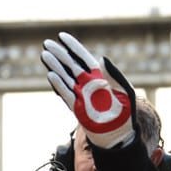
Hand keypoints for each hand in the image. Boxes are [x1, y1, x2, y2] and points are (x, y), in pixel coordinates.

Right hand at [41, 32, 136, 147]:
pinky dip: (59, 85)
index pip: (84, 58)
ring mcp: (82, 95)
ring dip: (56, 66)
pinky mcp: (77, 108)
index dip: (74, 47)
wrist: (120, 134)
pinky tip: (51, 74)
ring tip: (45, 55)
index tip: (61, 36)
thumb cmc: (126, 113)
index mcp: (101, 77)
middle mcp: (89, 84)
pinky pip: (66, 94)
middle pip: (71, 65)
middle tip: (47, 43)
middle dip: (60, 54)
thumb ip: (114, 75)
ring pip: (66, 78)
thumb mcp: (124, 91)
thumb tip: (102, 58)